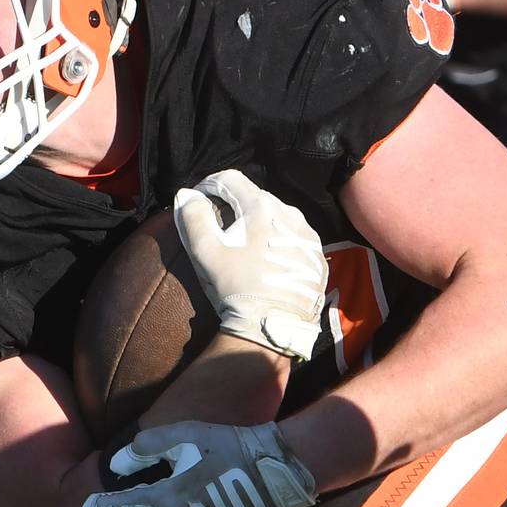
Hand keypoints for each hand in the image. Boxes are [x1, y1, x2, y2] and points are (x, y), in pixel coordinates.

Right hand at [174, 169, 327, 360]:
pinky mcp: (318, 257)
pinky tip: (268, 262)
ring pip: (278, 219)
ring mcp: (309, 236)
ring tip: (247, 247)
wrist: (273, 327)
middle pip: (257, 198)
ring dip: (260, 225)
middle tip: (221, 228)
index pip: (231, 179)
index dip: (210, 185)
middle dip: (236, 207)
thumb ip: (193, 216)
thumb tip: (188, 195)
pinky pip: (295, 240)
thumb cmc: (236, 286)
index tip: (200, 199)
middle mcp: (291, 214)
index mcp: (263, 207)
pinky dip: (279, 244)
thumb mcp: (206, 251)